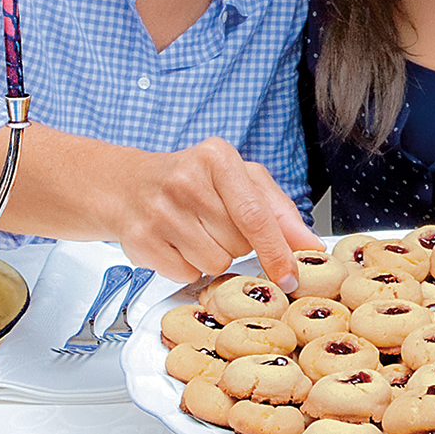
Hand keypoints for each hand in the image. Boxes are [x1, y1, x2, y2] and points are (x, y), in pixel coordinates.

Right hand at [114, 138, 321, 291]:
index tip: (290, 275)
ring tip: (194, 233)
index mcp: (216, 158)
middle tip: (215, 224)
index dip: (277, 251)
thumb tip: (308, 244)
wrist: (126, 185)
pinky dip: (187, 267)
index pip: (255, 214)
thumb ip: (278, 210)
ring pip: (214, 264)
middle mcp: (185, 181)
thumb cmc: (191, 181)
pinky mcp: (141, 239)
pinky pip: (186, 274)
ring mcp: (160, 211)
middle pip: (237, 244)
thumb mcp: (238, 180)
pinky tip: (175, 243)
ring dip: (212, 258)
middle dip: (237, 245)